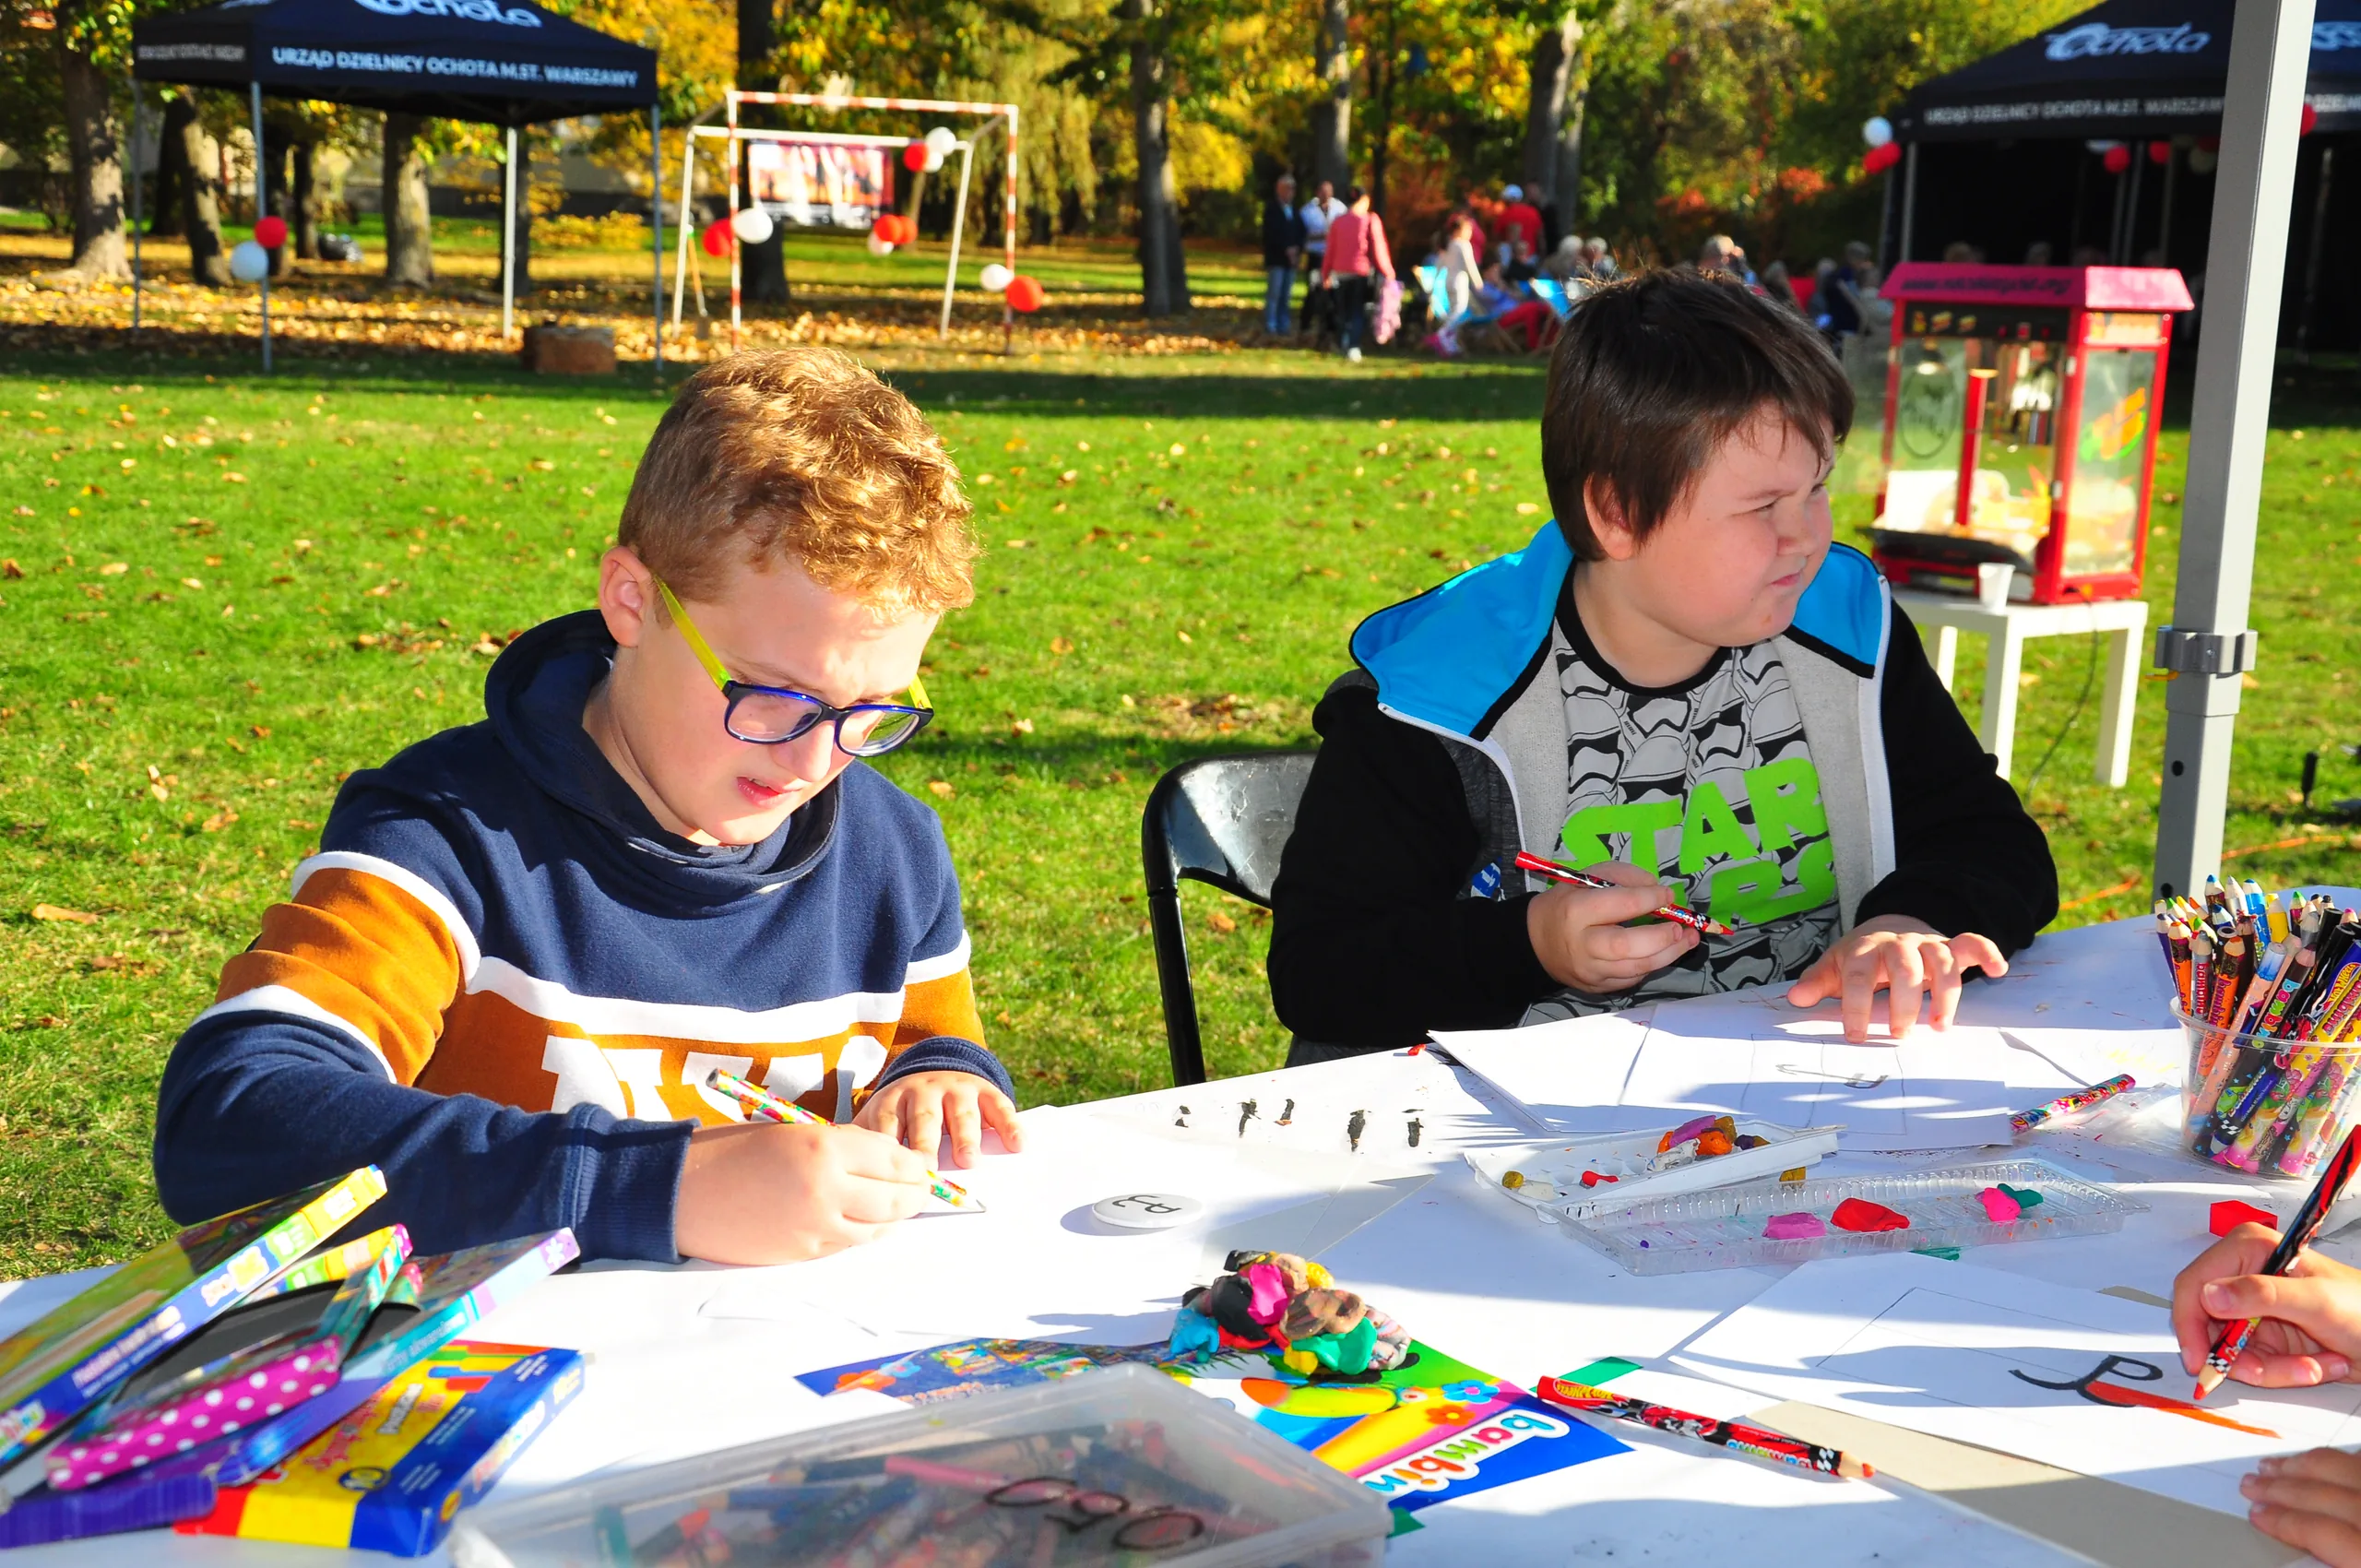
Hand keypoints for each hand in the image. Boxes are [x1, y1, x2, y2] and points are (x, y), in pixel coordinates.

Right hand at [673, 1120, 929, 1266]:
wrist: (682, 1192)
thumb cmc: (734, 1150)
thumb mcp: (793, 1131)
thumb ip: (842, 1146)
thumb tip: (889, 1161)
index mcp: (824, 1148)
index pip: (894, 1160)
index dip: (914, 1165)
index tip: (921, 1165)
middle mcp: (826, 1190)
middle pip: (895, 1200)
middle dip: (916, 1195)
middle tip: (923, 1189)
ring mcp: (814, 1228)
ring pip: (877, 1229)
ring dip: (893, 1218)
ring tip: (898, 1205)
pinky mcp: (802, 1254)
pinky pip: (847, 1244)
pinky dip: (862, 1232)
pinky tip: (863, 1221)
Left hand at [856, 1070, 1023, 1168]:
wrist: (937, 1071)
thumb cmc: (903, 1111)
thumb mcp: (880, 1118)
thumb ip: (863, 1142)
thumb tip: (839, 1175)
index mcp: (893, 1100)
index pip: (888, 1124)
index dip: (889, 1147)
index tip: (888, 1175)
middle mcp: (924, 1091)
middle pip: (924, 1118)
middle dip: (925, 1143)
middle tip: (926, 1169)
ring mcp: (956, 1089)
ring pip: (961, 1113)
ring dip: (965, 1136)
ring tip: (968, 1160)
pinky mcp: (985, 1090)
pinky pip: (999, 1106)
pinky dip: (1009, 1124)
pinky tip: (1016, 1143)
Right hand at [1525, 858, 1698, 993]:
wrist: (1537, 942)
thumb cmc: (1566, 903)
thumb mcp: (1587, 878)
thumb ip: (1622, 876)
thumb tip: (1657, 890)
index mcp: (1576, 910)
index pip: (1621, 904)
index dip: (1651, 899)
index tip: (1667, 895)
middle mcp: (1582, 944)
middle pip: (1627, 946)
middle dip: (1662, 937)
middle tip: (1681, 927)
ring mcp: (1589, 970)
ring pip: (1635, 968)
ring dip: (1668, 955)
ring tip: (1687, 940)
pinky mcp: (1596, 987)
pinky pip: (1632, 979)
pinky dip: (1651, 965)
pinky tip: (1662, 953)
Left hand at [1785, 915, 2005, 1041]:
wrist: (1887, 928)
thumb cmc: (1860, 957)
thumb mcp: (1835, 966)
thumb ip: (1818, 982)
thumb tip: (1795, 998)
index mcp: (1865, 949)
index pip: (1858, 976)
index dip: (1855, 1006)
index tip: (1855, 1036)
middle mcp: (1898, 944)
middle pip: (1904, 967)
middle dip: (1903, 1003)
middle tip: (1897, 1035)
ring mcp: (1926, 943)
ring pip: (1941, 960)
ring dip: (1945, 994)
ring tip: (1940, 1026)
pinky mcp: (1950, 947)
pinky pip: (1973, 943)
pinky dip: (1988, 953)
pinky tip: (1998, 971)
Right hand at [2172, 1222, 2360, 1387]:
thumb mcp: (2316, 1300)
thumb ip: (2262, 1294)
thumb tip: (2209, 1295)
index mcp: (2248, 1250)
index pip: (2195, 1285)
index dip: (2191, 1325)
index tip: (2200, 1359)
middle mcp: (2244, 1277)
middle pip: (2210, 1325)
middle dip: (2243, 1356)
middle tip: (2269, 1371)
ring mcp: (2254, 1309)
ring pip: (2233, 1351)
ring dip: (2274, 1368)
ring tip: (2314, 1364)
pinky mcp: (2266, 1336)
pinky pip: (2255, 1364)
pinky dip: (2285, 1372)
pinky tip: (2317, 1363)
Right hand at [2244, 1448, 2360, 1562]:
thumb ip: (2322, 1563)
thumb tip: (2291, 1554)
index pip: (2317, 1530)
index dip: (2281, 1521)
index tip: (2255, 1515)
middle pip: (2325, 1494)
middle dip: (2280, 1488)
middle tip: (2251, 1484)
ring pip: (2344, 1467)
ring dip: (2304, 1465)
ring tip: (2274, 1465)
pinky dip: (2342, 1458)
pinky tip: (2325, 1458)